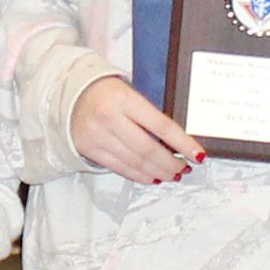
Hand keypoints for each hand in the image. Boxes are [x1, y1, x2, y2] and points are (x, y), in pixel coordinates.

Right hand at [70, 74, 201, 184]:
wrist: (71, 95)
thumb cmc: (107, 93)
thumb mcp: (130, 94)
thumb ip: (150, 115)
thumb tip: (176, 143)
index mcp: (124, 99)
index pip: (162, 126)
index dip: (183, 143)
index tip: (197, 154)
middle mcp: (109, 117)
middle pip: (148, 149)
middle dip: (171, 163)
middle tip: (184, 167)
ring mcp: (97, 135)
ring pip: (135, 162)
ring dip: (157, 171)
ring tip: (171, 174)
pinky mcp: (89, 149)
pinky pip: (120, 167)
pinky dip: (139, 175)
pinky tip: (152, 176)